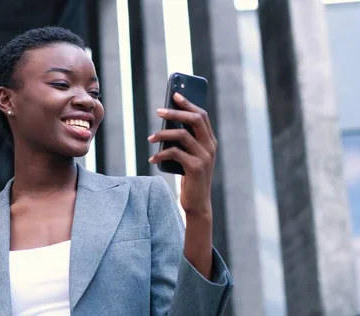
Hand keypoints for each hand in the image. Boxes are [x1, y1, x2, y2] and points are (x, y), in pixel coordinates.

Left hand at [147, 93, 216, 217]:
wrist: (197, 203)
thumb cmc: (189, 178)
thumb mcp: (189, 157)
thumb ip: (184, 142)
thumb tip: (166, 123)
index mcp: (210, 142)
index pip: (201, 116)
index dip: (188, 103)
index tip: (175, 94)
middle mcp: (210, 147)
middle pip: (194, 120)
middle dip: (175, 112)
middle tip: (158, 111)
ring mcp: (204, 157)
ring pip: (182, 135)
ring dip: (163, 133)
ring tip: (150, 138)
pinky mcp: (195, 168)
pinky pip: (175, 153)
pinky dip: (161, 154)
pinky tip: (152, 158)